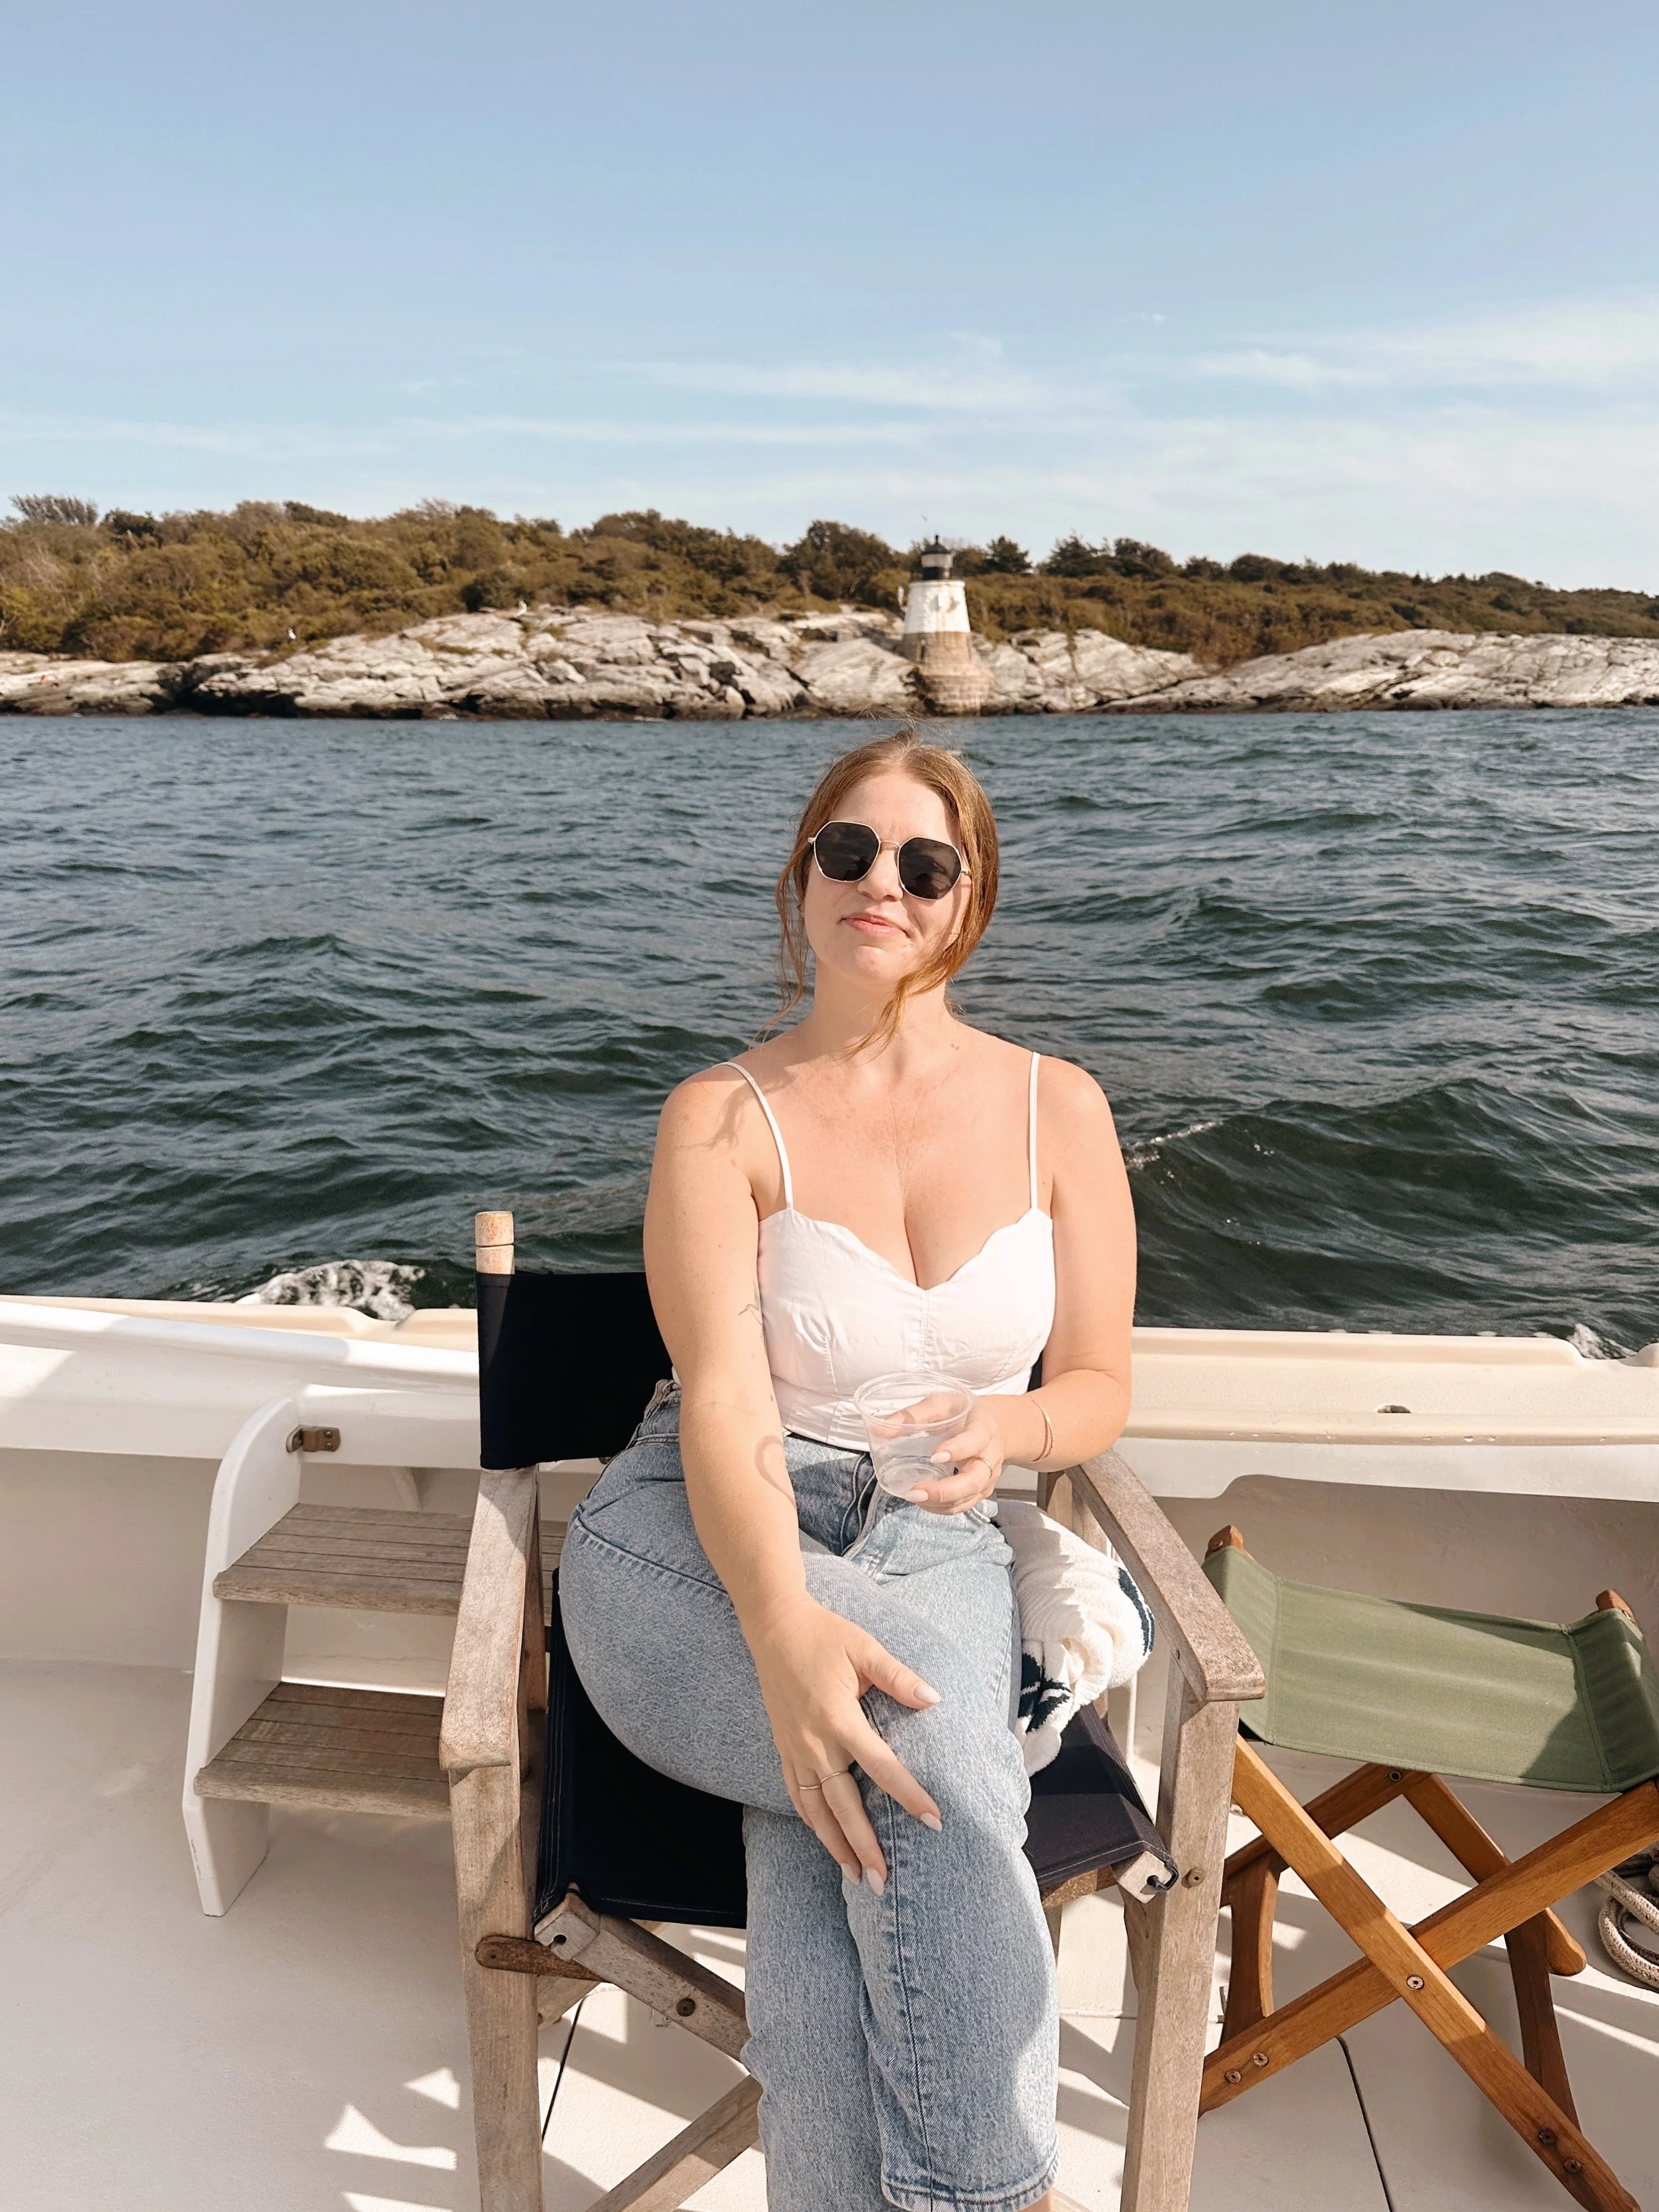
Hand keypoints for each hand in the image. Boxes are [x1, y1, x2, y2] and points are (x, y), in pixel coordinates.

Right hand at [746, 1592, 942, 1887]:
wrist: (774, 1626)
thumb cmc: (824, 1635)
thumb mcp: (865, 1648)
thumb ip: (899, 1678)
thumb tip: (934, 1699)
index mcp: (837, 1717)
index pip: (881, 1766)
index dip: (909, 1795)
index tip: (934, 1820)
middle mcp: (813, 1742)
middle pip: (842, 1805)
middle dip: (864, 1846)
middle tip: (883, 1881)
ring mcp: (794, 1748)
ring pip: (815, 1809)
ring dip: (835, 1845)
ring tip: (855, 1877)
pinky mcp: (783, 1748)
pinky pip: (796, 1794)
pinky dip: (812, 1821)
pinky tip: (825, 1839)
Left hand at [902, 1395, 1010, 1514]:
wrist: (1000, 1427)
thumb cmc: (967, 1413)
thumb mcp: (944, 1403)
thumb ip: (915, 1414)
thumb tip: (881, 1429)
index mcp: (984, 1428)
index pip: (975, 1441)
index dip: (957, 1450)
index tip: (934, 1456)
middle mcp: (990, 1456)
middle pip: (973, 1481)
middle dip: (944, 1491)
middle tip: (915, 1491)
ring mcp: (988, 1477)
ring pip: (968, 1498)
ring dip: (940, 1503)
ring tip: (913, 1496)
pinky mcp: (982, 1490)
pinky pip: (965, 1505)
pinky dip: (944, 1508)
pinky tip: (924, 1501)